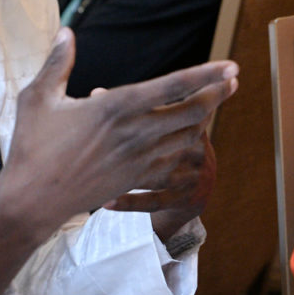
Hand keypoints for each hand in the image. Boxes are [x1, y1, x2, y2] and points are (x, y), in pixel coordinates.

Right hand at [0, 28, 236, 233]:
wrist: (32, 201)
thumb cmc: (32, 147)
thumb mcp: (38, 97)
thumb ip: (58, 62)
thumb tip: (66, 30)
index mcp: (116, 106)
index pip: (174, 85)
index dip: (207, 74)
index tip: (231, 65)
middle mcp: (136, 132)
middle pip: (193, 111)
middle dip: (218, 94)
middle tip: (232, 80)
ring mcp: (140, 159)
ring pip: (188, 137)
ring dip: (204, 119)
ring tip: (212, 103)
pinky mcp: (137, 179)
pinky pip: (176, 162)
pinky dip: (187, 147)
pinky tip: (189, 137)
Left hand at [102, 113, 215, 241]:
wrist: (193, 196)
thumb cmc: (169, 153)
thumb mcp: (165, 129)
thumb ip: (140, 109)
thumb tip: (96, 92)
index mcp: (190, 125)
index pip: (173, 109)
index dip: (145, 106)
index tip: (110, 105)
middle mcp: (197, 149)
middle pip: (168, 139)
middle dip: (134, 138)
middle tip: (99, 139)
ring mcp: (193, 176)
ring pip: (160, 172)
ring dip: (130, 171)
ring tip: (100, 172)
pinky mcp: (185, 202)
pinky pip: (156, 201)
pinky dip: (131, 202)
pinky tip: (107, 202)